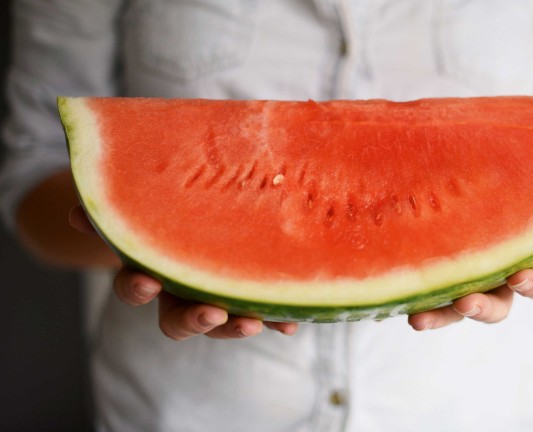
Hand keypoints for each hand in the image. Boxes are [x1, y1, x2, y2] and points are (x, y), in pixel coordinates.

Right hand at [69, 205, 297, 339]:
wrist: (185, 210)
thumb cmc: (165, 203)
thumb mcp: (147, 198)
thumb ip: (121, 200)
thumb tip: (77, 212)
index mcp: (151, 268)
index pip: (135, 287)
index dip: (137, 289)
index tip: (147, 283)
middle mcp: (180, 292)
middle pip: (178, 319)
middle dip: (193, 319)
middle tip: (211, 312)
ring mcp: (214, 295)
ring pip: (221, 322)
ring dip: (236, 325)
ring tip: (255, 322)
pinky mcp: (248, 295)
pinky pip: (261, 311)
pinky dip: (275, 317)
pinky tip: (291, 323)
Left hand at [407, 177, 532, 330]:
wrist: (505, 216)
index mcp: (529, 265)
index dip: (530, 283)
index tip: (520, 276)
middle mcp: (497, 283)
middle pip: (494, 306)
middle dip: (482, 308)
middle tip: (467, 303)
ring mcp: (466, 284)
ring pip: (454, 309)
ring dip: (439, 317)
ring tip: (419, 320)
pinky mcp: (436, 279)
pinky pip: (424, 294)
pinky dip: (412, 299)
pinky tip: (393, 302)